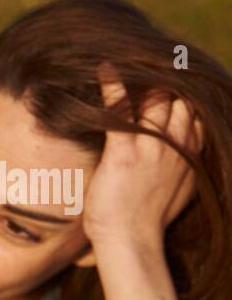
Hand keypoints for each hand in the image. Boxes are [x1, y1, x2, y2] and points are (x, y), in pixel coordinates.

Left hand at [81, 68, 202, 249]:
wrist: (132, 242)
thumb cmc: (148, 219)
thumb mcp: (180, 187)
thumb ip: (183, 162)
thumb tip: (182, 151)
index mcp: (191, 151)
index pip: (194, 108)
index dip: (182, 91)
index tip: (171, 75)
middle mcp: (177, 144)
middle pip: (178, 97)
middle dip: (166, 79)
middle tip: (148, 60)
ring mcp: (152, 148)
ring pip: (156, 99)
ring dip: (143, 79)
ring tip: (129, 57)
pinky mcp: (125, 154)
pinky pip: (120, 111)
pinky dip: (113, 86)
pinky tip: (104, 67)